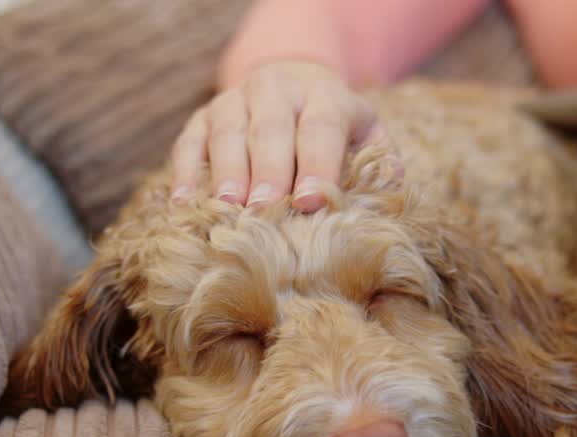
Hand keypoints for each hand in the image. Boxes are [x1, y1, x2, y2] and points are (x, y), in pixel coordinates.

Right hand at [171, 60, 388, 211]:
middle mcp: (278, 90)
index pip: (321, 128)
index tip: (309, 203)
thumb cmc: (335, 131)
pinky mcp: (202, 118)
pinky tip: (183, 205)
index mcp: (325, 98)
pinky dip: (185, 173)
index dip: (315, 166)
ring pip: (227, 133)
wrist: (291, 86)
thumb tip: (392, 190)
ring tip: (226, 208)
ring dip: (225, 172)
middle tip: (263, 209)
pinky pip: (188, 143)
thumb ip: (380, 162)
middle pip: (271, 129)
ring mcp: (235, 101)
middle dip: (267, 171)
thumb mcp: (366, 135)